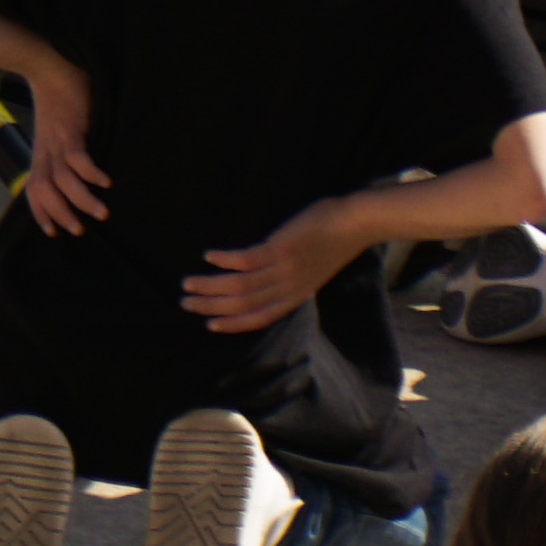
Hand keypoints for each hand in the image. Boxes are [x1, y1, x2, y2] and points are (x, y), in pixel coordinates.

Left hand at [15, 59, 105, 232]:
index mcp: (42, 152)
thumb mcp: (56, 125)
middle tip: (79, 230)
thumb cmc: (59, 94)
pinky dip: (91, 173)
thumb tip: (77, 162)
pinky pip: (78, 158)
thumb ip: (62, 143)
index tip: (53, 232)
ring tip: (102, 212)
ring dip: (81, 201)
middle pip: (46, 192)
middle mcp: (47, 151)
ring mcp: (58, 140)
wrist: (50, 64)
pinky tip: (106, 181)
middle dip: (61, 215)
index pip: (34, 191)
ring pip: (63, 181)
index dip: (41, 213)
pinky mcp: (72, 128)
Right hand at [186, 196, 368, 333]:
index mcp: (297, 295)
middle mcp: (288, 288)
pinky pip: (244, 260)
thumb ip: (296, 282)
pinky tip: (209, 255)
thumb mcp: (317, 270)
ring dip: (209, 286)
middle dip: (210, 306)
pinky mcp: (280, 248)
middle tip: (186, 303)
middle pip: (241, 305)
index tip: (209, 324)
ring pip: (237, 286)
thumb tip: (276, 284)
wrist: (359, 221)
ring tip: (188, 283)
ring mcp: (283, 269)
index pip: (259, 318)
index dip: (232, 323)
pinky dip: (224, 260)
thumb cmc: (338, 240)